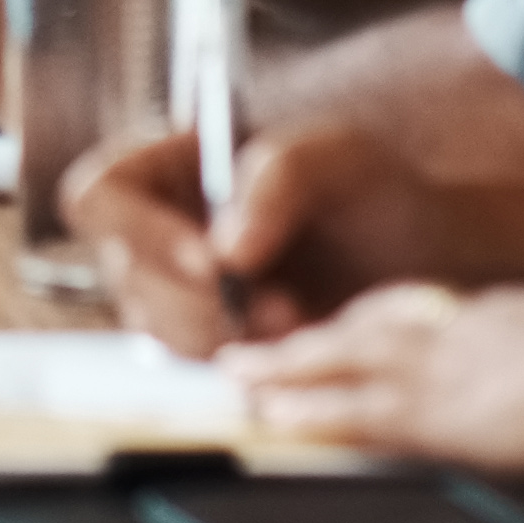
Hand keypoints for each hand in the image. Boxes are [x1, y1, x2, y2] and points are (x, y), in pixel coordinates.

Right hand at [65, 112, 523, 354]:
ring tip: (299, 322)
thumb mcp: (335, 155)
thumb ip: (277, 179)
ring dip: (224, 338)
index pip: (99, 196)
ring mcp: (182, 292)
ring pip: (158, 330)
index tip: (209, 262)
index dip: (137, 232)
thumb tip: (226, 249)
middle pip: (125, 276)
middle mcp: (159, 230)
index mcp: (167, 166)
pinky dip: (247, 366)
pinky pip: (200, 366)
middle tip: (278, 308)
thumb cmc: (375, 183)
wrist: (424, 252)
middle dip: (197, 302)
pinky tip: (299, 344)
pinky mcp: (216, 343)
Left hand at [228, 281, 523, 475]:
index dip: (373, 324)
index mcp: (506, 316)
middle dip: (309, 340)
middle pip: (367, 328)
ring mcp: (447, 369)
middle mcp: (463, 330)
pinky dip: (307, 411)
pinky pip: (353, 409)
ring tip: (237, 380)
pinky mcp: (441, 414)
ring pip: (342, 361)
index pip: (422, 315)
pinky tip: (272, 420)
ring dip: (285, 371)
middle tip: (255, 349)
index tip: (341, 328)